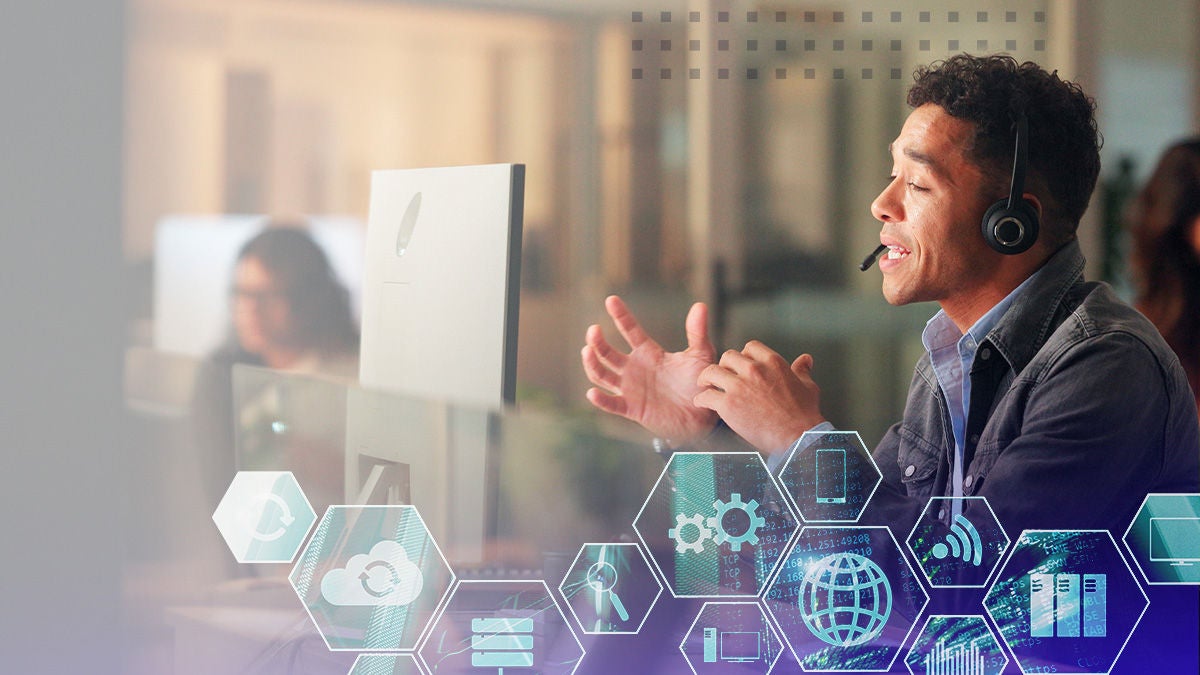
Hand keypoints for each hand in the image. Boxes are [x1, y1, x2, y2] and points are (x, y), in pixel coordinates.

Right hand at [581, 295, 718, 443]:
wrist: (702, 415)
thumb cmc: (699, 383)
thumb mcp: (700, 355)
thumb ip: (697, 332)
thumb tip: (700, 305)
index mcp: (649, 352)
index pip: (630, 330)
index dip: (621, 315)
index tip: (611, 299)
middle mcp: (635, 368)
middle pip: (607, 352)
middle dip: (597, 341)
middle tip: (594, 330)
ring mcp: (631, 389)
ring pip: (602, 375)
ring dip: (592, 364)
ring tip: (587, 351)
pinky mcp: (632, 409)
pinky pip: (612, 404)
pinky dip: (601, 400)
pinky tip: (592, 393)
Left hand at [694, 341, 825, 451]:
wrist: (797, 436)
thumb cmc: (803, 414)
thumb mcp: (807, 386)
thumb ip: (802, 370)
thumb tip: (805, 360)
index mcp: (773, 362)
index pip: (750, 347)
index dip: (743, 355)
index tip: (741, 364)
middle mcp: (754, 370)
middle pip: (728, 356)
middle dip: (724, 366)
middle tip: (722, 375)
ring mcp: (739, 386)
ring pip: (712, 371)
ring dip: (707, 379)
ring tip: (706, 384)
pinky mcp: (729, 405)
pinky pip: (706, 396)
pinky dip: (702, 400)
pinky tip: (703, 402)